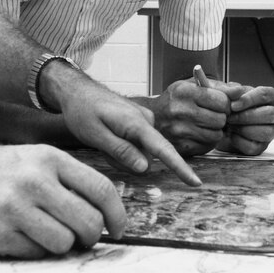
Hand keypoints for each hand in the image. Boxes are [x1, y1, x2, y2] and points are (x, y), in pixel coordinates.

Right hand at [0, 143, 125, 257]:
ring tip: (46, 234)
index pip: (101, 189)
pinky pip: (34, 254)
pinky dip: (34, 250)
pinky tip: (19, 236)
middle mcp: (34, 180)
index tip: (118, 229)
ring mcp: (13, 208)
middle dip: (91, 236)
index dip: (117, 214)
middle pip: (88, 222)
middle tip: (82, 238)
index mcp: (49, 158)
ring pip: (64, 243)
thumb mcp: (33, 158)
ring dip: (61, 245)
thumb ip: (67, 180)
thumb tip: (104, 212)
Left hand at [43, 63, 201, 186]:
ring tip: (103, 140)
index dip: (180, 168)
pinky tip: (109, 137)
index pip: (163, 149)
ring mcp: (144, 119)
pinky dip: (124, 146)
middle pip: (147, 156)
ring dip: (123, 154)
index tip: (196, 182)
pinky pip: (138, 143)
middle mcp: (145, 119)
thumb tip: (146, 168)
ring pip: (141, 151)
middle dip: (126, 161)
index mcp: (136, 123)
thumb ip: (121, 151)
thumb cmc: (82, 111)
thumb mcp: (96, 135)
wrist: (77, 90)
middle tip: (102, 148)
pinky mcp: (140, 121)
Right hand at [149, 78, 232, 155]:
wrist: (152, 118)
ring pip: (216, 134)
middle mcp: (180, 111)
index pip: (221, 100)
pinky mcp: (180, 147)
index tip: (220, 104)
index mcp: (184, 92)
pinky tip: (199, 133)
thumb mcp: (193, 85)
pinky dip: (207, 140)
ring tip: (206, 124)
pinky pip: (208, 146)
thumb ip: (218, 87)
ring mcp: (179, 131)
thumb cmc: (176, 99)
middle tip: (214, 114)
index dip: (225, 103)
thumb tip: (240, 90)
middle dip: (221, 117)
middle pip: (220, 119)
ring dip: (215, 130)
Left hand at [220, 83, 273, 155]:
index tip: (234, 105)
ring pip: (266, 132)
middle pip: (270, 114)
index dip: (249, 100)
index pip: (265, 95)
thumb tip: (236, 90)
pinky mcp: (262, 146)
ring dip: (244, 129)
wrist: (219, 123)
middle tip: (230, 117)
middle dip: (247, 116)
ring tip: (230, 125)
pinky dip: (239, 141)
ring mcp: (270, 131)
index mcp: (269, 96)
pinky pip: (255, 147)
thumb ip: (230, 90)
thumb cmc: (228, 105)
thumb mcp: (226, 92)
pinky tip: (231, 135)